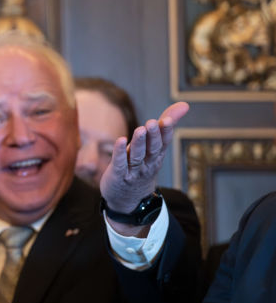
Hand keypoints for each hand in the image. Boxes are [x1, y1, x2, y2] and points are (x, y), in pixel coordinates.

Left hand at [100, 101, 188, 216]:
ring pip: (137, 156)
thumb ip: (165, 126)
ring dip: (139, 142)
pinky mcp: (118, 175)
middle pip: (152, 149)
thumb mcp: (154, 147)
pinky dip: (120, 152)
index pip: (163, 142)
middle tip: (154, 123)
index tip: (168, 119)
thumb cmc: (142, 166)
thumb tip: (184, 104)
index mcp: (156, 155)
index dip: (166, 132)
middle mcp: (147, 163)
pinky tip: (120, 140)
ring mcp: (133, 170)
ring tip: (140, 129)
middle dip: (154, 136)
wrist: (128, 198)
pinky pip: (119, 163)